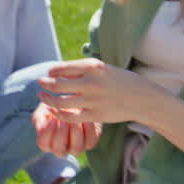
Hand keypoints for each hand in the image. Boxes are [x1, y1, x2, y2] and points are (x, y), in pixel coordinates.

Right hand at [33, 102, 100, 156]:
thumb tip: (41, 123)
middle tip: (63, 119)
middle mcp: (62, 149)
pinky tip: (85, 117)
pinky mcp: (90, 143)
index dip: (47, 132)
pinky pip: (90, 140)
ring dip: (75, 132)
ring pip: (76, 149)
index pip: (43, 144)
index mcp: (47, 142)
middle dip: (60, 134)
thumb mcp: (45, 109)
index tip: (52, 119)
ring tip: (75, 119)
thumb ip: (40, 116)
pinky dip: (88, 129)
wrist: (76, 103)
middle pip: (59, 151)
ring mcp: (76, 148)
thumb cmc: (56, 107)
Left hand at [36, 58, 170, 126]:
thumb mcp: (103, 68)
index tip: (50, 73)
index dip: (52, 71)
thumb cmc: (120, 80)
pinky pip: (69, 117)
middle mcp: (91, 83)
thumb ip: (82, 70)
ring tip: (42, 96)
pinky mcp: (95, 116)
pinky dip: (58, 114)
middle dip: (45, 83)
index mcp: (93, 67)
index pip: (62, 68)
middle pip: (57, 84)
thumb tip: (58, 71)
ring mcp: (93, 100)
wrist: (143, 98)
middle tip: (40, 82)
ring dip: (47, 99)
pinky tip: (54, 111)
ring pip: (60, 102)